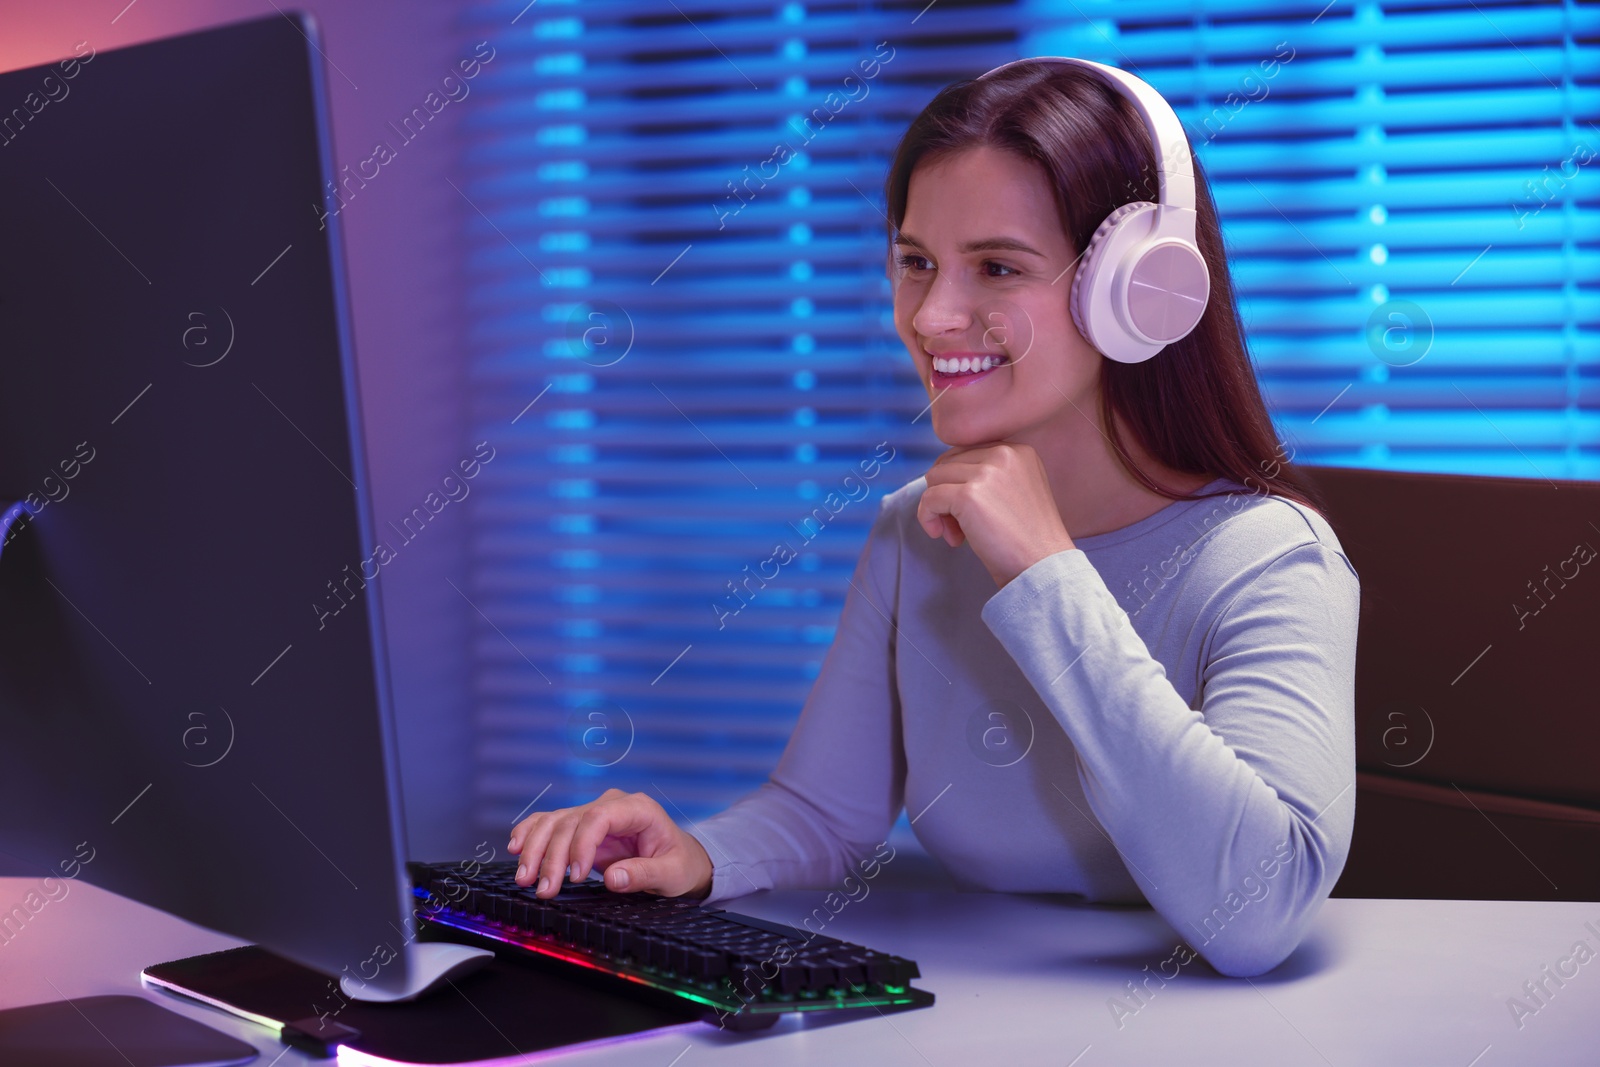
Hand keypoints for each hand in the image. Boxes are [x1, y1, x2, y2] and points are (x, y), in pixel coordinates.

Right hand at [506, 787, 713, 899]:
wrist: (679, 858)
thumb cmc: (679, 863)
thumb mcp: (672, 874)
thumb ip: (645, 874)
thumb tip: (613, 878)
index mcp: (638, 809)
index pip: (599, 816)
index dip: (581, 844)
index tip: (576, 877)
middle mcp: (611, 805)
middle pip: (571, 821)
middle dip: (552, 855)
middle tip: (544, 890)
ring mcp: (593, 813)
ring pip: (554, 821)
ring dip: (534, 849)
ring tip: (524, 879)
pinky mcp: (580, 826)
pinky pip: (549, 824)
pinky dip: (530, 834)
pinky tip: (515, 848)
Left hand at [916, 442, 1075, 587]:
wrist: (1042, 567)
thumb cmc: (1028, 539)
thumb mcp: (1017, 490)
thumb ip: (988, 476)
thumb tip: (941, 474)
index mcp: (1017, 451)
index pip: (966, 454)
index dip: (959, 483)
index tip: (969, 512)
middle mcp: (1003, 454)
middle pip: (947, 464)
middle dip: (946, 495)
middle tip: (959, 527)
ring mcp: (986, 473)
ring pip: (934, 478)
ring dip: (938, 508)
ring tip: (956, 535)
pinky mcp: (968, 495)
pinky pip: (929, 498)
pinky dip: (927, 518)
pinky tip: (943, 536)